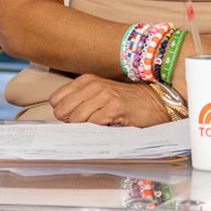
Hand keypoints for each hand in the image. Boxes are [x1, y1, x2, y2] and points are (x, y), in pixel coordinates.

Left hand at [48, 74, 172, 126]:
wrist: (155, 102)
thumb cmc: (125, 102)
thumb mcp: (99, 95)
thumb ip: (80, 101)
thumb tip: (60, 117)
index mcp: (85, 80)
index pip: (55, 100)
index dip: (63, 113)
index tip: (74, 119)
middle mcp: (92, 85)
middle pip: (62, 111)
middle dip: (70, 122)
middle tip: (86, 124)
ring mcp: (103, 95)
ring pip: (76, 119)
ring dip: (85, 127)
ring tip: (99, 125)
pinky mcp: (114, 107)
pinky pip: (93, 124)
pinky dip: (97, 130)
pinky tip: (108, 126)